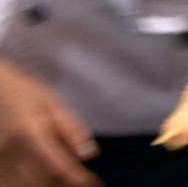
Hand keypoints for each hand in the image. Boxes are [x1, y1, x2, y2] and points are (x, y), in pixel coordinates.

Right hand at [0, 60, 101, 186]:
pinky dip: (34, 184)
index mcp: (29, 133)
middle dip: (66, 184)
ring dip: (51, 186)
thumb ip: (72, 128)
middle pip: (43, 182)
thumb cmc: (27, 93)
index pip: (57, 166)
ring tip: (68, 178)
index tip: (94, 182)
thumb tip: (90, 154)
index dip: (78, 179)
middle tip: (83, 179)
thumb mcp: (53, 102)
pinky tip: (48, 179)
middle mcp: (11, 151)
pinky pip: (14, 185)